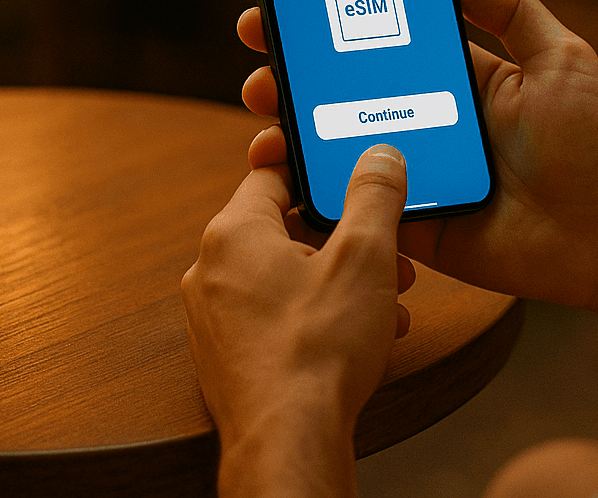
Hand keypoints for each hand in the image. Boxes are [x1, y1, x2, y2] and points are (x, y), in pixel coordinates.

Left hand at [181, 146, 415, 497]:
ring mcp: (214, 318)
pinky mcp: (228, 357)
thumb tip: (379, 156)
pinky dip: (317, 316)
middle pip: (283, 228)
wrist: (289, 442)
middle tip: (386, 248)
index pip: (271, 173)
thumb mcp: (364, 257)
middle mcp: (211, 271)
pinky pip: (276, 318)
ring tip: (385, 298)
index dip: (316, 167)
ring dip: (338, 280)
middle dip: (343, 238)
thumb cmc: (318, 351)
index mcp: (233, 234)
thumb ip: (374, 196)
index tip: (347, 168)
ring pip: (285, 278)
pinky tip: (360, 336)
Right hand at [238, 0, 597, 312]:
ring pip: (335, 146)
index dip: (335, 25)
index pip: (381, 45)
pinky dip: (312, 190)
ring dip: (289, 126)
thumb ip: (509, 8)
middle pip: (344, 93)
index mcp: (456, 80)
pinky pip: (352, 206)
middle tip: (259, 56)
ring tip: (261, 110)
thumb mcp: (561, 56)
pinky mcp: (410, 223)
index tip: (289, 2)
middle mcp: (427, 122)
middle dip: (294, 72)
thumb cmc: (593, 143)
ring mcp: (414, 174)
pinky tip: (281, 169)